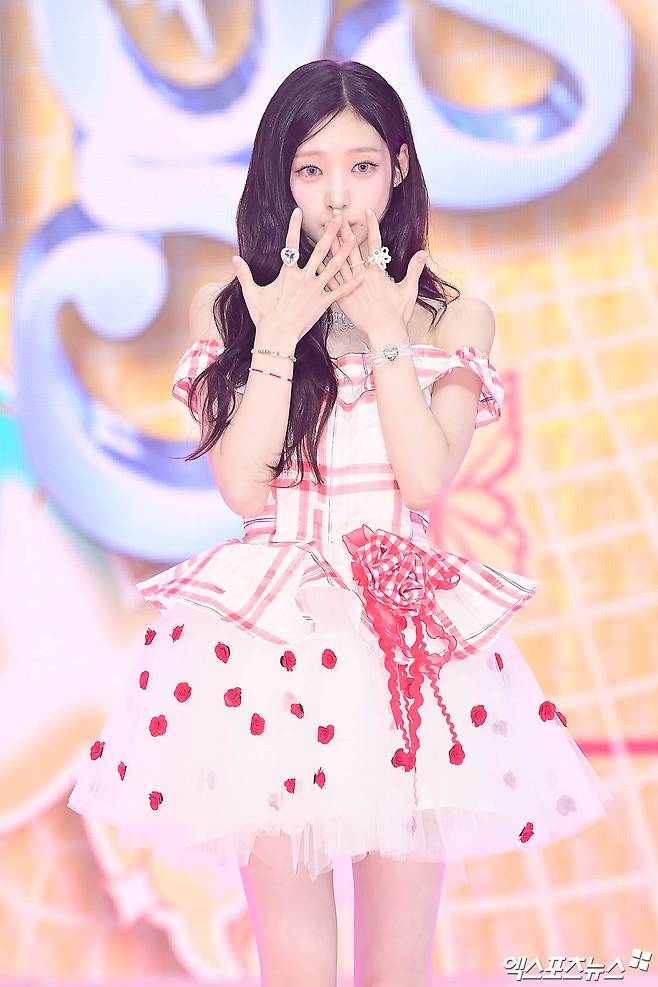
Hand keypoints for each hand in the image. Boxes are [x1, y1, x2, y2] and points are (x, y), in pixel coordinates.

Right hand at [231, 208, 363, 342]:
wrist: (276, 337)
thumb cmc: (263, 316)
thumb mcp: (251, 293)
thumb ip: (244, 274)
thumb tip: (233, 259)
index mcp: (287, 273)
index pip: (290, 244)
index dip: (294, 226)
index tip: (298, 211)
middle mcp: (303, 278)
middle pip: (320, 251)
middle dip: (330, 233)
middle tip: (340, 218)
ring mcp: (315, 290)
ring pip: (333, 267)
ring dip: (345, 252)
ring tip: (355, 238)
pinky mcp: (322, 304)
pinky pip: (339, 292)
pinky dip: (351, 284)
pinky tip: (362, 275)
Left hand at [318, 209, 426, 340]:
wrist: (385, 334)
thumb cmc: (398, 315)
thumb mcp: (409, 290)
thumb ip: (414, 270)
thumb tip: (422, 253)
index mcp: (378, 273)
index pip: (375, 244)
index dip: (372, 226)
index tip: (367, 211)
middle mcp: (362, 277)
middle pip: (352, 249)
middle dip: (344, 230)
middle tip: (337, 215)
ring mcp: (351, 287)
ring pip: (338, 262)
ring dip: (331, 245)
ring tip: (324, 231)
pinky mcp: (342, 298)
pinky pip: (330, 281)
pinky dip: (322, 269)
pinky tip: (314, 258)